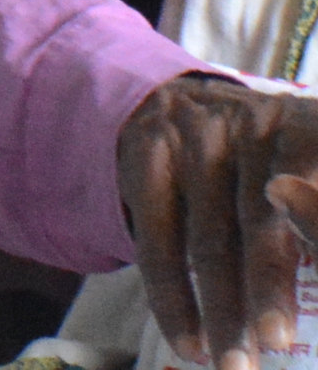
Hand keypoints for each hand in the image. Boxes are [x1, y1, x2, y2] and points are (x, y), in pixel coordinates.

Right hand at [123, 70, 317, 367]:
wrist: (181, 105)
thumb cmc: (273, 159)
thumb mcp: (308, 163)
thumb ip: (314, 213)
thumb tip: (312, 249)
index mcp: (305, 125)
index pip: (308, 171)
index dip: (310, 220)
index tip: (313, 255)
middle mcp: (251, 125)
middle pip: (260, 218)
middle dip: (267, 287)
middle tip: (276, 342)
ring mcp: (193, 140)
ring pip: (209, 239)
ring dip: (221, 310)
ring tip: (234, 364)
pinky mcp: (147, 160)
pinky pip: (158, 242)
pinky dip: (173, 299)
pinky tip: (188, 343)